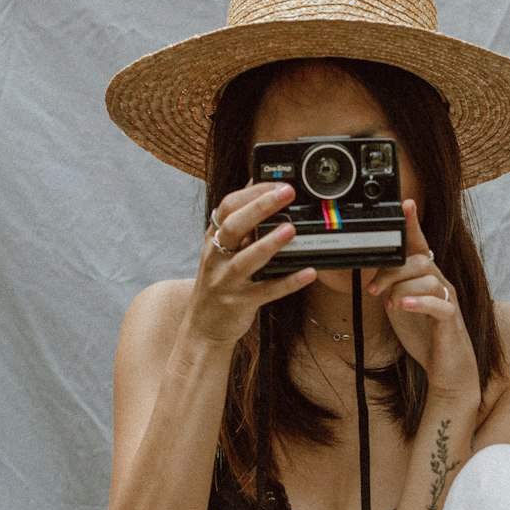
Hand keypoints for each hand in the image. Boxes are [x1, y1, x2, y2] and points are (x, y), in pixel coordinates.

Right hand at [187, 183, 314, 344]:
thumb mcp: (221, 249)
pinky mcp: (240, 303)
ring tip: (291, 229)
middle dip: (259, 207)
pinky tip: (308, 273)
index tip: (276, 183)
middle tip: (286, 193)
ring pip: (246, 260)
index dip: (251, 192)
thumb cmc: (218, 282)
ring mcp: (227, 281)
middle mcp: (217, 257)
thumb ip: (239, 222)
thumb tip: (256, 185)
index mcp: (214, 239)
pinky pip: (265, 291)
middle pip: (233, 226)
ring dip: (269, 244)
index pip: (227, 207)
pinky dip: (288, 282)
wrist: (201, 326)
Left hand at [368, 202, 480, 403]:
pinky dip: (418, 302)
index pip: (420, 245)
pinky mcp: (451, 320)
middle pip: (419, 261)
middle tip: (374, 290)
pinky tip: (403, 306)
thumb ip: (392, 286)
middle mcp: (440, 284)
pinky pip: (438, 304)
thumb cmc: (425, 336)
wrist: (447, 368)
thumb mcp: (401, 305)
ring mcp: (448, 300)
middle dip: (392, 271)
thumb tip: (373, 271)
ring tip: (390, 304)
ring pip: (428, 279)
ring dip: (402, 289)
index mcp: (427, 278)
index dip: (413, 224)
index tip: (406, 204)